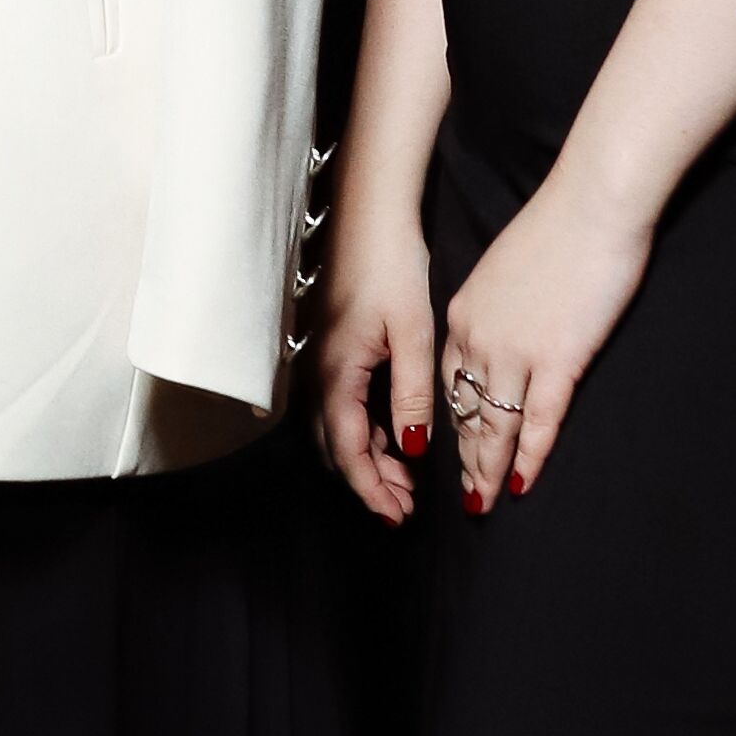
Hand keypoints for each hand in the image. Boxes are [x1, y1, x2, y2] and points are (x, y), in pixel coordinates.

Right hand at [312, 229, 437, 529]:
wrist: (369, 219)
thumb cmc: (390, 269)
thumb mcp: (411, 335)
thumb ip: (410, 397)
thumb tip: (414, 451)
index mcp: (338, 377)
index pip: (348, 453)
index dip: (372, 490)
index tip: (397, 517)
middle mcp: (321, 377)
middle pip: (338, 450)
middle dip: (370, 483)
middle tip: (406, 506)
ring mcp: (323, 365)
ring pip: (340, 432)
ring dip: (370, 461)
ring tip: (406, 481)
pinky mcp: (333, 353)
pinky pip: (344, 409)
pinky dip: (368, 434)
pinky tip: (397, 438)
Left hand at [436, 175, 652, 509]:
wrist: (593, 202)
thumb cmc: (561, 227)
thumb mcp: (507, 268)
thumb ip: (501, 306)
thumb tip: (510, 327)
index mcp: (464, 313)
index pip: (450, 381)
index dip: (453, 420)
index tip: (455, 447)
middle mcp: (478, 337)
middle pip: (465, 412)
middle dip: (465, 458)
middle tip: (466, 494)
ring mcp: (516, 352)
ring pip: (494, 426)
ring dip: (489, 469)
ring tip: (487, 501)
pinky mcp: (558, 360)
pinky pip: (538, 422)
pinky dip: (530, 457)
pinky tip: (523, 483)